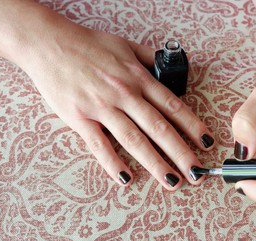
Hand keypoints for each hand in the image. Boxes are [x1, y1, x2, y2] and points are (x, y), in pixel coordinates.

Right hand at [17, 8, 213, 189]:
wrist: (49, 44)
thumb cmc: (87, 45)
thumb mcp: (125, 45)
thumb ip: (149, 58)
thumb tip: (168, 66)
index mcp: (137, 77)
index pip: (172, 106)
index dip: (192, 126)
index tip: (206, 142)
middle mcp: (124, 93)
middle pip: (158, 128)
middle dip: (181, 152)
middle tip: (196, 172)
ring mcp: (102, 107)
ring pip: (134, 140)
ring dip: (155, 163)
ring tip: (171, 181)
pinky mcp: (80, 118)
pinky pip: (99, 145)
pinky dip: (113, 163)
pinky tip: (125, 178)